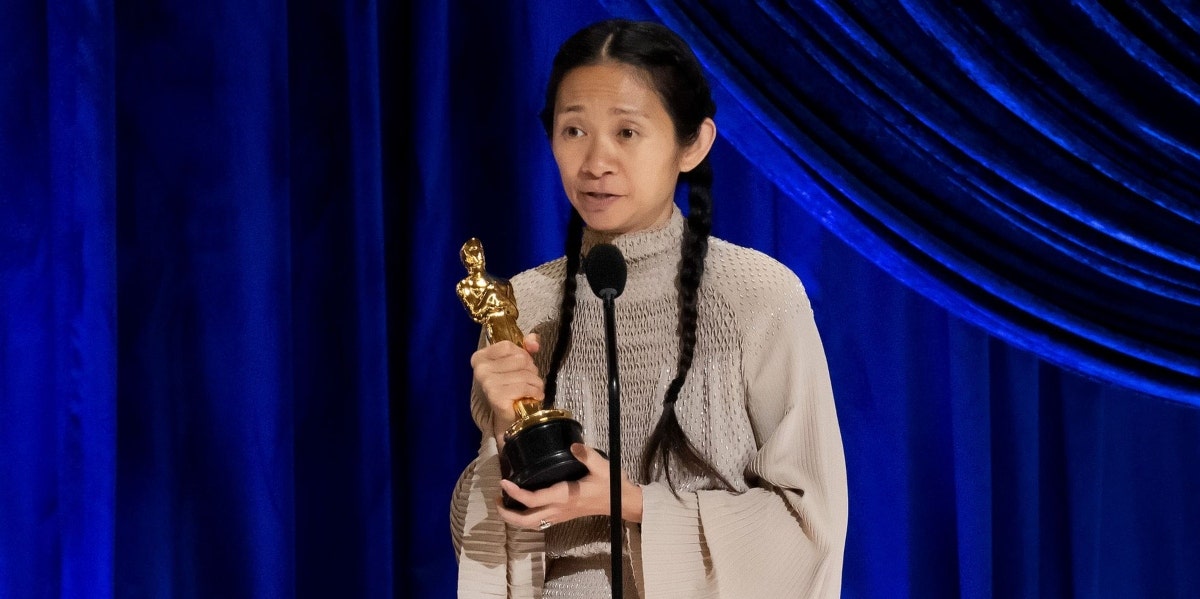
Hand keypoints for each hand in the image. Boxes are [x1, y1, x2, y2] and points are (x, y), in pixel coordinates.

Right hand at [471, 333, 541, 445]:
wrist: (508, 417)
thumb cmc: (511, 386)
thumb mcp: (517, 362)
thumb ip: (525, 346)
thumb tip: (534, 342)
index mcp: (480, 357)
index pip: (508, 345)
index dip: (522, 354)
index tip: (522, 366)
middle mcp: (480, 369)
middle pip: (519, 358)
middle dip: (531, 369)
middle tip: (528, 380)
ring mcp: (487, 383)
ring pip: (525, 374)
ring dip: (536, 382)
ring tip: (534, 389)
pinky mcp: (497, 397)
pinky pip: (525, 387)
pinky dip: (535, 392)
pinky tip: (534, 396)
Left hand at [496, 444, 643, 526]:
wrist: (622, 503)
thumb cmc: (611, 485)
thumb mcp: (602, 467)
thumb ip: (587, 455)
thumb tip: (572, 445)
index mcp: (564, 497)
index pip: (533, 500)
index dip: (516, 493)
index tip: (504, 482)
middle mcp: (558, 509)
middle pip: (525, 521)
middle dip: (507, 514)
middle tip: (496, 499)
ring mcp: (559, 515)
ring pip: (530, 524)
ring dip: (514, 518)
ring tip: (504, 502)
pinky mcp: (562, 516)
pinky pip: (538, 522)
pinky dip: (524, 518)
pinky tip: (521, 506)